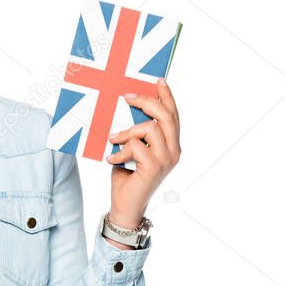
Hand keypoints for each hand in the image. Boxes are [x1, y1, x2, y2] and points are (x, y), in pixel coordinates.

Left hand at [104, 77, 180, 227]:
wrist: (125, 205)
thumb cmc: (127, 175)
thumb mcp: (133, 148)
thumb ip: (137, 132)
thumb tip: (129, 106)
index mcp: (172, 145)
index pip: (173, 115)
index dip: (167, 97)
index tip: (159, 80)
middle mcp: (174, 151)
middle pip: (165, 116)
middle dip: (146, 101)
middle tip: (127, 96)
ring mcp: (165, 160)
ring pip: (149, 128)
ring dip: (127, 131)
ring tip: (113, 140)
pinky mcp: (153, 168)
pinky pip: (135, 146)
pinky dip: (120, 150)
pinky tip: (111, 160)